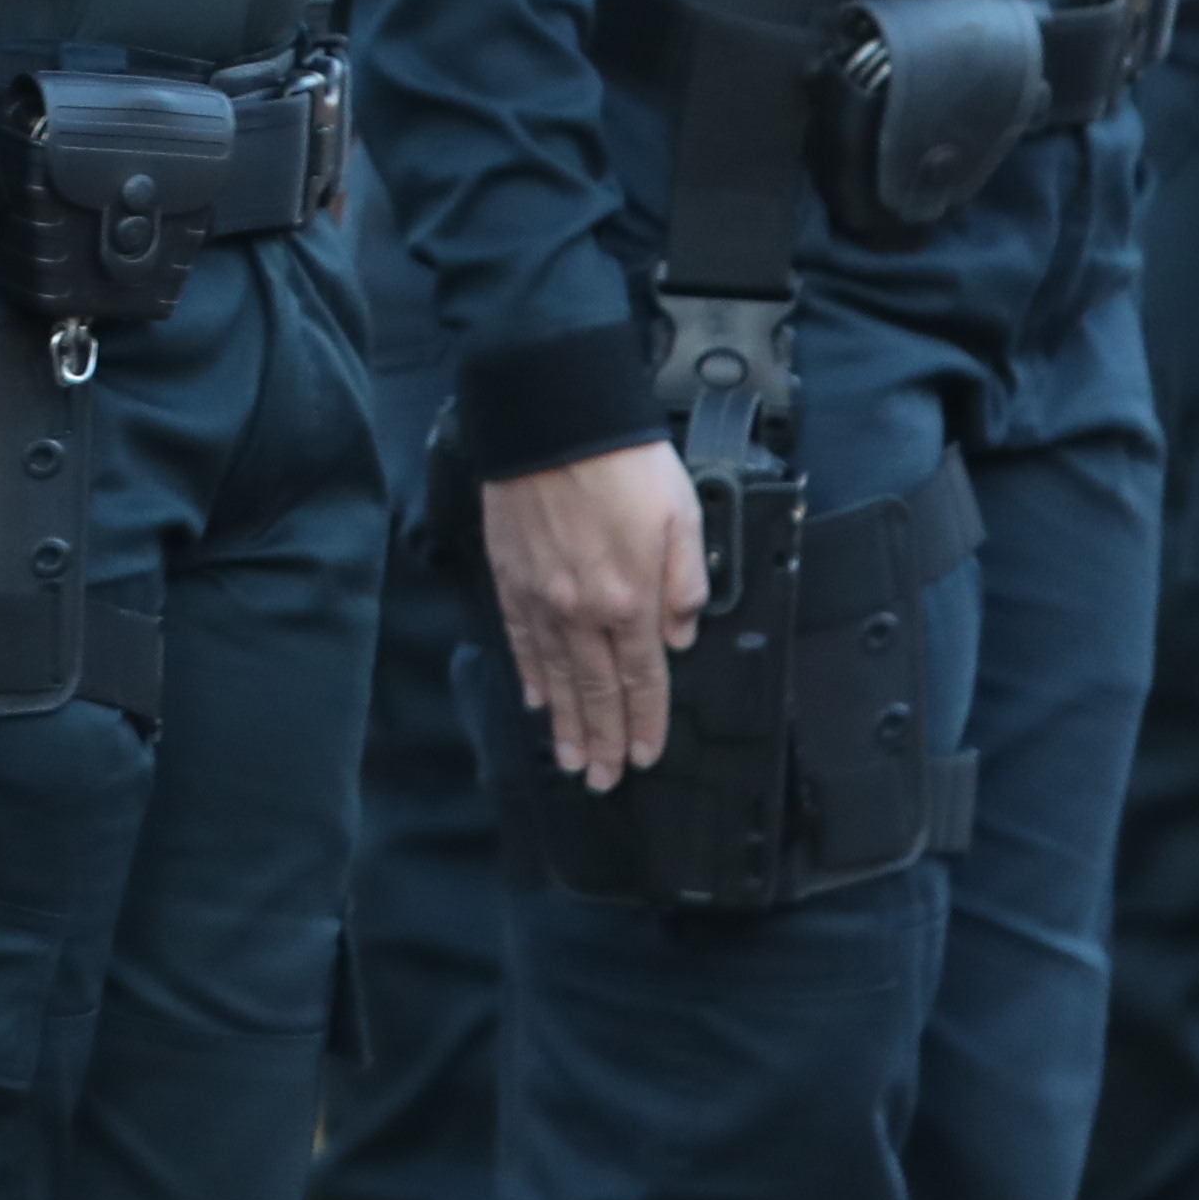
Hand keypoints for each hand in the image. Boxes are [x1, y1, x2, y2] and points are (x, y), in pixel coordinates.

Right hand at [473, 441, 706, 787]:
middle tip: (604, 780)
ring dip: (566, 724)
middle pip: (596, 690)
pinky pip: (521, 640)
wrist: (553, 418)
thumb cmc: (623, 461)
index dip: (647, 722)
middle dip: (604, 740)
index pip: (643, 677)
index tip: (645, 756)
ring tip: (572, 760)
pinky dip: (529, 675)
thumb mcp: (683, 515)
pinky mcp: (511, 578)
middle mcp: (583, 610)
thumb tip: (680, 635)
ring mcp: (542, 597)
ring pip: (556, 676)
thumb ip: (686, 582)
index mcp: (631, 598)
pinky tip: (536, 700)